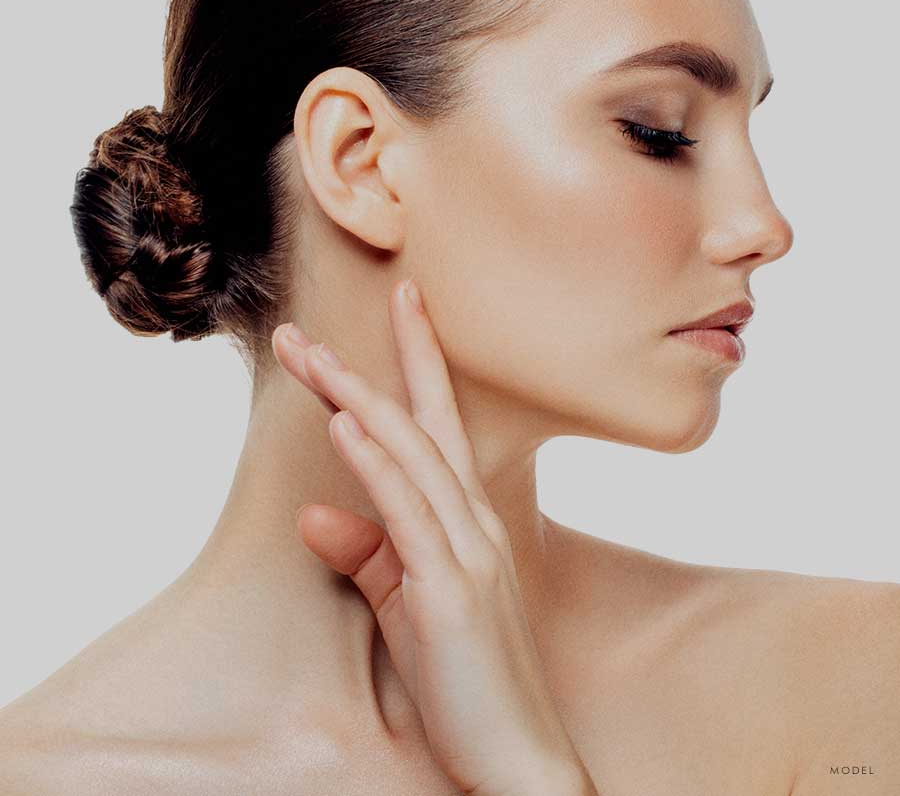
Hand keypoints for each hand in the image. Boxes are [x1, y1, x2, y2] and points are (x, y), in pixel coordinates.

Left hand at [271, 279, 595, 795]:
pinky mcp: (451, 591)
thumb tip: (315, 513)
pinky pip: (409, 512)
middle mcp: (473, 520)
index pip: (437, 422)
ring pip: (411, 453)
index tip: (397, 304)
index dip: (416, 359)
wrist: (518, 756)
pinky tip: (346, 422)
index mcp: (467, 518)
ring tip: (307, 356)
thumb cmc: (465, 677)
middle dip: (365, 366)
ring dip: (356, 397)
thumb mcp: (407, 603)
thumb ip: (368, 553)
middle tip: (302, 332)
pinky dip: (377, 462)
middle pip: (417, 422)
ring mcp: (467, 550)